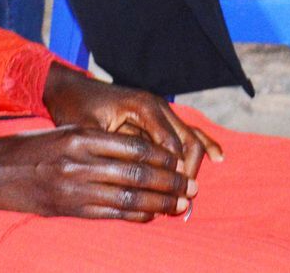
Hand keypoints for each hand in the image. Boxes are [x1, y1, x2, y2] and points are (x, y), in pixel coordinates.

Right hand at [0, 127, 192, 220]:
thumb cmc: (29, 148)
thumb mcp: (64, 133)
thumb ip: (97, 141)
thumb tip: (140, 153)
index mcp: (81, 136)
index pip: (134, 145)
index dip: (163, 157)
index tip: (181, 163)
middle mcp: (80, 161)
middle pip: (138, 172)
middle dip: (170, 181)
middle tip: (191, 187)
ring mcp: (75, 187)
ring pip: (129, 195)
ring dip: (160, 202)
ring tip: (180, 204)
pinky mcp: (70, 209)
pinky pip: (112, 213)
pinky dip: (136, 215)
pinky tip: (151, 215)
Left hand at [41, 65, 221, 183]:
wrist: (70, 89)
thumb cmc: (76, 109)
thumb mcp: (90, 132)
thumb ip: (115, 150)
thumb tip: (136, 177)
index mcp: (144, 107)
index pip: (171, 145)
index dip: (173, 174)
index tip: (171, 199)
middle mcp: (158, 106)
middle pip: (188, 142)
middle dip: (187, 173)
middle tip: (181, 199)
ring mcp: (160, 110)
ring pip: (190, 138)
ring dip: (194, 165)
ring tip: (191, 191)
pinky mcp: (158, 117)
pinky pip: (186, 131)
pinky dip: (203, 144)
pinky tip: (218, 157)